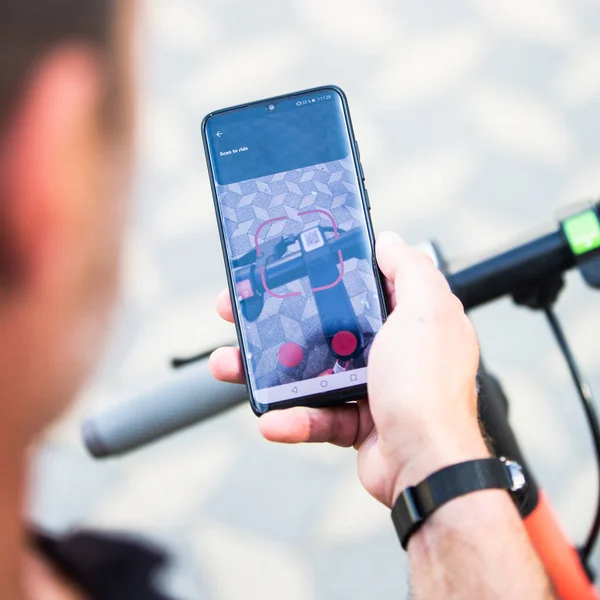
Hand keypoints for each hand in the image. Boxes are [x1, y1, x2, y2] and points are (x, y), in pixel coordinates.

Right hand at [210, 232, 488, 507]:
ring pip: (308, 371)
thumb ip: (410, 269)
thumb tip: (388, 241)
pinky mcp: (355, 423)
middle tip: (240, 311)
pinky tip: (272, 419)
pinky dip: (292, 417)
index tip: (285, 269)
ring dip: (267, 370)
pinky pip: (315, 415)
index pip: (356, 287)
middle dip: (277, 320)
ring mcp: (370, 387)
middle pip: (322, 326)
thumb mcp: (426, 311)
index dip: (319, 274)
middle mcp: (389, 351)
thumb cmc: (428, 387)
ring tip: (230, 364)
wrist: (427, 465)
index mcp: (405, 318)